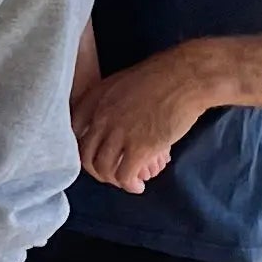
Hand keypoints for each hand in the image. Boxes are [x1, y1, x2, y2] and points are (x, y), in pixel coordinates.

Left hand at [73, 45, 220, 194]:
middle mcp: (101, 116)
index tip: (95, 152)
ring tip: (127, 181)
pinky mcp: (139, 147)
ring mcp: (119, 132)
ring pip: (102, 168)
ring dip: (112, 180)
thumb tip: (114, 122)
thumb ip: (112, 102)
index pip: (74, 128)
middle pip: (85, 153)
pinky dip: (129, 185)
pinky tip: (138, 186)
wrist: (188, 77)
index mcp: (96, 98)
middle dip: (96, 169)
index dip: (82, 144)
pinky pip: (124, 175)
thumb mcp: (125, 82)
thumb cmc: (164, 75)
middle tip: (110, 174)